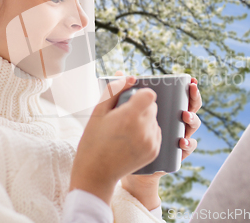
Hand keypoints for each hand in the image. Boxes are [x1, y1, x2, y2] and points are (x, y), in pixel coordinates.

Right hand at [69, 74, 161, 205]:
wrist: (96, 173)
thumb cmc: (93, 140)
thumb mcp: (98, 112)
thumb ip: (114, 90)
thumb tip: (130, 77)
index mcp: (129, 116)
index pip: (150, 95)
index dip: (140, 95)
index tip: (130, 102)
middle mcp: (144, 129)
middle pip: (152, 107)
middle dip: (141, 108)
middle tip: (123, 118)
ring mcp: (151, 142)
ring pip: (154, 120)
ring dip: (144, 121)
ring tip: (126, 132)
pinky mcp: (154, 151)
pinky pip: (156, 133)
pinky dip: (147, 133)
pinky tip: (131, 141)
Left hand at [115, 71, 201, 209]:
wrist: (125, 162)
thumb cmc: (126, 132)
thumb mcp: (123, 111)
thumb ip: (123, 91)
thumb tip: (120, 73)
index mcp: (167, 109)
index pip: (183, 96)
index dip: (189, 88)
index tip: (190, 81)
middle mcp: (176, 121)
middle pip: (191, 107)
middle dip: (195, 98)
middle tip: (192, 90)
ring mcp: (178, 136)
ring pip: (192, 125)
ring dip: (192, 119)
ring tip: (184, 116)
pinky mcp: (177, 152)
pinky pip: (188, 148)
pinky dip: (188, 144)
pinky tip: (182, 142)